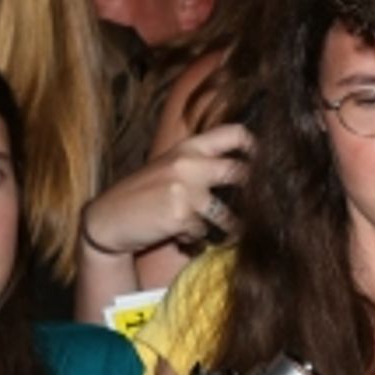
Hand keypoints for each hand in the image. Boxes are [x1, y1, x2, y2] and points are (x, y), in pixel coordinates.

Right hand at [81, 124, 252, 259]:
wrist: (108, 219)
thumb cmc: (143, 195)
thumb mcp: (170, 167)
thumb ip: (202, 164)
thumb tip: (245, 175)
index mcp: (189, 147)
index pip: (234, 133)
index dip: (257, 147)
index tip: (267, 163)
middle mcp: (190, 164)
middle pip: (241, 174)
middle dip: (252, 197)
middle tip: (254, 211)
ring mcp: (186, 190)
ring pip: (228, 216)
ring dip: (225, 230)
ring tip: (212, 232)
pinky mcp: (181, 216)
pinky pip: (204, 234)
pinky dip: (195, 240)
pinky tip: (179, 236)